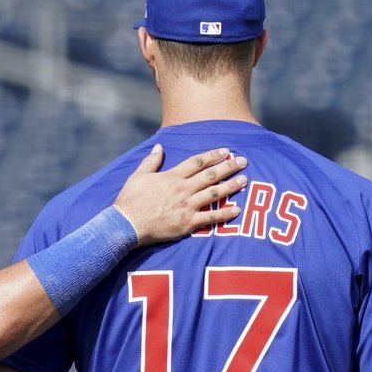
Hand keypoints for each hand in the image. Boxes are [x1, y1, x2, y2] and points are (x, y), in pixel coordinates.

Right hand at [113, 145, 246, 245]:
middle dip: (229, 167)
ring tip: (244, 180)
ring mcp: (187, 206)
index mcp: (172, 176)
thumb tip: (159, 146)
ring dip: (231, 186)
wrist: (127, 224)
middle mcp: (183, 189)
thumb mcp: (138, 176)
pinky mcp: (187, 223)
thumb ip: (151, 161)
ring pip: (214, 193)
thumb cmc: (130, 200)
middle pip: (211, 175)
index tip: (226, 151)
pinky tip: (237, 210)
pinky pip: (210, 217)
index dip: (213, 155)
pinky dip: (224, 214)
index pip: (197, 162)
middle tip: (244, 161)